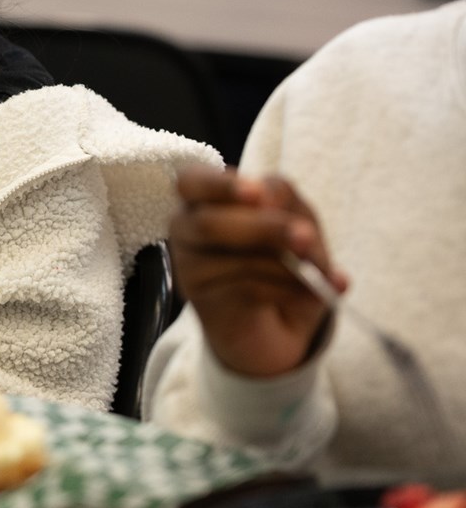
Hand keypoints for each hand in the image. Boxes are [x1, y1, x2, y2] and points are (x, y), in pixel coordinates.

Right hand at [170, 167, 348, 378]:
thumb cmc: (281, 260)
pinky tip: (307, 294)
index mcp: (202, 199)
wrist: (278, 324)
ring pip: (233, 260)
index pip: (191, 182)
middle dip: (264, 229)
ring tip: (321, 276)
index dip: (221, 186)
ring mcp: (189, 270)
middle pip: (208, 223)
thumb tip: (270, 197)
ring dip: (288, 267)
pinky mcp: (205, 304)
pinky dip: (287, 290)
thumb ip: (283, 200)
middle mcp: (185, 230)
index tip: (259, 193)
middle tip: (305, 237)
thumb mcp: (293, 219)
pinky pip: (246, 290)